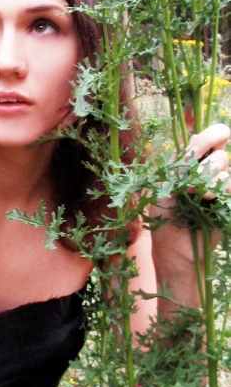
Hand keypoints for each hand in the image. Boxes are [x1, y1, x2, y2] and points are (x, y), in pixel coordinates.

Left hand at [150, 123, 229, 268]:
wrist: (172, 250)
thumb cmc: (163, 220)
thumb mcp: (164, 188)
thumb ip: (179, 166)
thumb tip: (194, 140)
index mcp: (192, 166)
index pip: (210, 139)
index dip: (210, 136)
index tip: (199, 147)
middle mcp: (209, 175)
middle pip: (219, 154)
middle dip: (202, 165)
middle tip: (188, 183)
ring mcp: (220, 190)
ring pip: (226, 168)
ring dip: (208, 178)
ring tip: (194, 194)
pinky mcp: (228, 205)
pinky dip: (221, 188)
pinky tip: (208, 198)